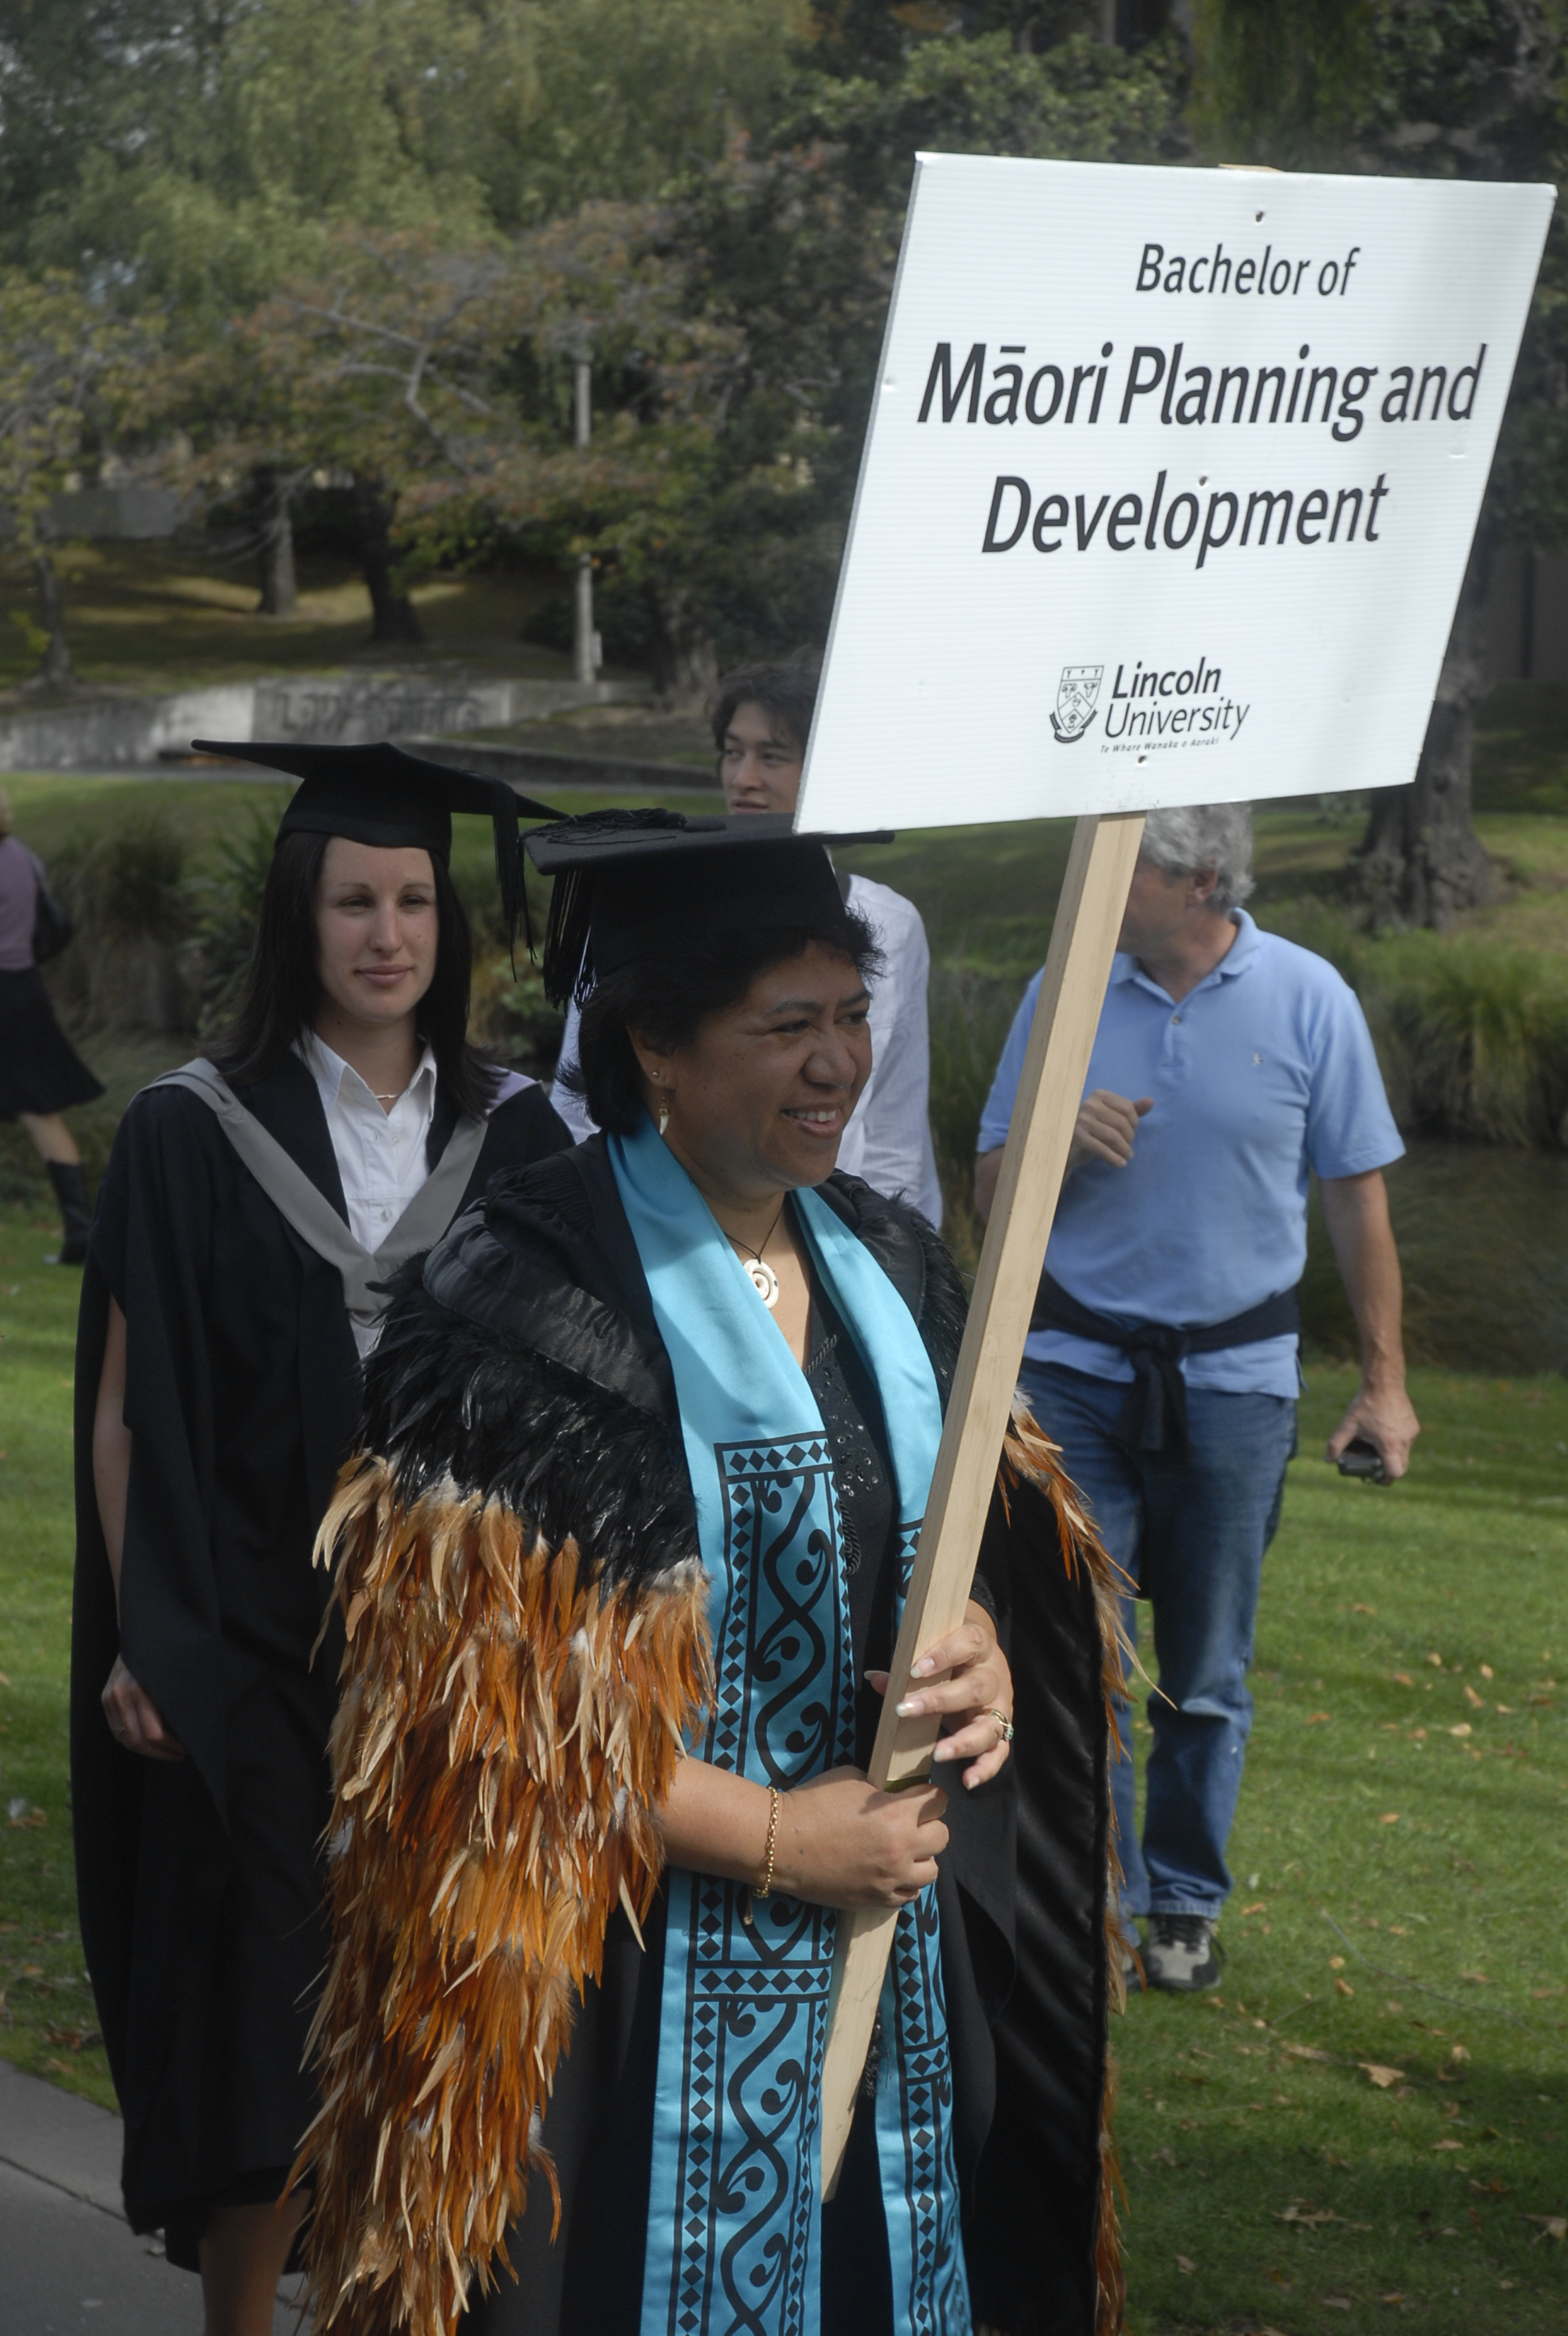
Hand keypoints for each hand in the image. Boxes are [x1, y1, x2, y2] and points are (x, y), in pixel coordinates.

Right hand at [101, 1655, 184, 1760]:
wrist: (142, 1630)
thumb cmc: (168, 1653)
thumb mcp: (175, 1676)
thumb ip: (177, 1702)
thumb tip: (193, 1731)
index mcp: (140, 1689)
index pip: (153, 1733)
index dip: (171, 1746)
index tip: (187, 1748)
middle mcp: (120, 1695)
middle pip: (137, 1741)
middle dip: (161, 1752)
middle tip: (179, 1754)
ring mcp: (109, 1697)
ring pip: (125, 1739)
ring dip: (147, 1750)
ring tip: (167, 1750)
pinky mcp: (105, 1698)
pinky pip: (117, 1731)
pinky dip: (133, 1740)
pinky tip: (150, 1741)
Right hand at [770, 1767, 948, 1910]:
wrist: (781, 1844)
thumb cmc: (812, 1804)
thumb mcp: (851, 1779)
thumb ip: (881, 1789)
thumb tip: (894, 1793)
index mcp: (897, 1814)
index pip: (939, 1801)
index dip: (929, 1794)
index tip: (919, 1795)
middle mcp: (901, 1849)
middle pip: (942, 1837)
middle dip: (929, 1825)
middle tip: (910, 1822)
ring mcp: (890, 1879)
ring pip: (932, 1871)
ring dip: (921, 1858)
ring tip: (903, 1851)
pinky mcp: (876, 1900)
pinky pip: (909, 1896)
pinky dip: (904, 1883)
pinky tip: (889, 1872)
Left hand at [867, 1606, 1013, 1789]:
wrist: (984, 1659)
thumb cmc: (954, 1656)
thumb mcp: (936, 1654)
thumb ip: (907, 1666)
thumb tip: (875, 1678)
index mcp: (979, 1647)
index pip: (967, 1643)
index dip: (942, 1655)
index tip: (915, 1670)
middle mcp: (994, 1676)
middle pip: (975, 1688)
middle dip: (939, 1701)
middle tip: (904, 1711)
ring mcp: (1001, 1706)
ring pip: (990, 1725)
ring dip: (963, 1742)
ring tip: (938, 1755)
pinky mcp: (1002, 1730)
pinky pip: (999, 1752)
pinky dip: (985, 1768)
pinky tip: (968, 1781)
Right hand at [1068, 1089, 1151, 1173]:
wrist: (1071, 1146)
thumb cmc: (1095, 1129)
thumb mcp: (1114, 1117)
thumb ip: (1133, 1109)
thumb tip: (1151, 1101)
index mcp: (1099, 1095)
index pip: (1127, 1108)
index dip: (1134, 1123)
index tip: (1131, 1131)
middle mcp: (1089, 1104)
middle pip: (1121, 1122)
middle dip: (1129, 1137)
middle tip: (1128, 1146)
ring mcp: (1081, 1120)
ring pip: (1113, 1136)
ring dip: (1124, 1149)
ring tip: (1127, 1156)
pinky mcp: (1078, 1137)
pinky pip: (1102, 1149)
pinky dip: (1114, 1159)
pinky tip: (1121, 1164)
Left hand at [1326, 1381, 1420, 1481]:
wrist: (1384, 1383)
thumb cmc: (1366, 1404)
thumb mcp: (1348, 1424)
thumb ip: (1336, 1444)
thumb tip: (1327, 1459)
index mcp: (1390, 1444)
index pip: (1395, 1473)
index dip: (1386, 1480)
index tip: (1377, 1479)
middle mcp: (1404, 1441)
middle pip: (1402, 1467)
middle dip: (1389, 1470)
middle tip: (1375, 1467)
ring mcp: (1411, 1433)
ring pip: (1405, 1454)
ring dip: (1393, 1456)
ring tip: (1378, 1448)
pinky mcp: (1414, 1425)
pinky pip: (1407, 1442)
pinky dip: (1398, 1443)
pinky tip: (1385, 1435)